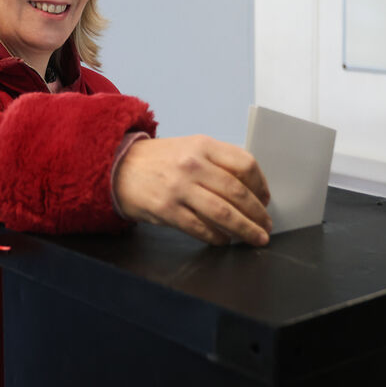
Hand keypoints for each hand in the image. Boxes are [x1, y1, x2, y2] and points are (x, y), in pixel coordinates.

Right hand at [114, 135, 271, 245]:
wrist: (119, 167)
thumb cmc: (161, 160)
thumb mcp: (191, 148)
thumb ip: (219, 163)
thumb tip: (251, 190)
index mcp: (203, 146)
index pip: (245, 164)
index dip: (261, 185)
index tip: (266, 199)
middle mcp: (193, 165)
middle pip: (237, 193)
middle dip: (257, 213)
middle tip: (266, 226)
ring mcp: (179, 188)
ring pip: (223, 213)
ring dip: (244, 229)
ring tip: (255, 238)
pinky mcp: (167, 210)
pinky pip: (201, 228)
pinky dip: (218, 237)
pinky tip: (225, 240)